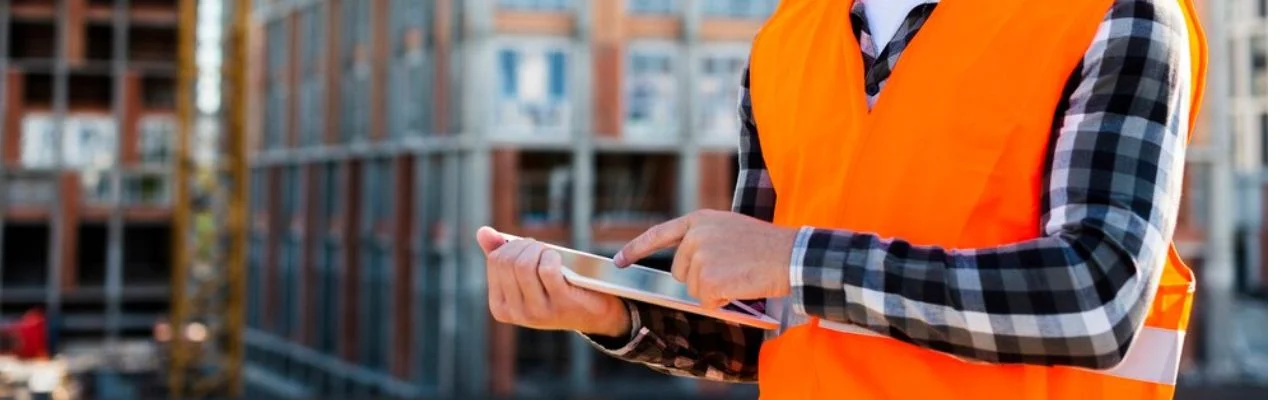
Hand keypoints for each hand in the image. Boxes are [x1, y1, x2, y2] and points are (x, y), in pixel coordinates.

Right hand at [477, 227, 630, 336]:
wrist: (592, 314)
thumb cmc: (555, 289)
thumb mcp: (526, 276)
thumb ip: (502, 256)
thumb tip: (482, 232)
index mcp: (500, 307)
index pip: (495, 261)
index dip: (512, 246)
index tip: (527, 248)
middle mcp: (516, 313)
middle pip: (508, 261)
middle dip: (525, 244)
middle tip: (540, 247)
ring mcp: (537, 311)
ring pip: (524, 264)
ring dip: (538, 249)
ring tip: (548, 252)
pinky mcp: (560, 304)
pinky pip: (547, 269)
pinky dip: (552, 256)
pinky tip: (558, 259)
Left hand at [614, 210, 797, 307]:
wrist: (791, 254)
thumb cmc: (766, 245)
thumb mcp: (729, 229)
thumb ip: (704, 239)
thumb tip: (685, 266)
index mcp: (699, 220)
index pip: (659, 234)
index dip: (636, 249)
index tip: (618, 261)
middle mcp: (695, 236)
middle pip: (680, 271)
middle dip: (701, 278)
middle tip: (731, 269)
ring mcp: (701, 258)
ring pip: (694, 289)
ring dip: (715, 290)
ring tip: (739, 275)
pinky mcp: (709, 280)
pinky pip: (707, 301)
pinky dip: (723, 302)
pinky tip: (740, 287)